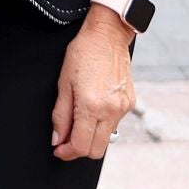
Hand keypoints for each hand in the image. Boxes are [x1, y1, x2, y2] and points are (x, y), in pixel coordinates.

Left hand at [51, 9, 135, 161]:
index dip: (67, 153)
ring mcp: (123, 108)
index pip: (81, 146)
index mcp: (91, 106)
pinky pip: (115, 124)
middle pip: (96, 151)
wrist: (107, 35)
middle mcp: (111, 111)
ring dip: (91, 136)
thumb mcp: (63, 83)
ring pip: (106, 138)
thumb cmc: (83, 53)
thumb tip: (57, 139)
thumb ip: (60, 115)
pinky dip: (102, 123)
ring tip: (79, 119)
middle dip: (79, 149)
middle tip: (66, 139)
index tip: (59, 149)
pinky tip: (93, 107)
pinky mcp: (130, 103)